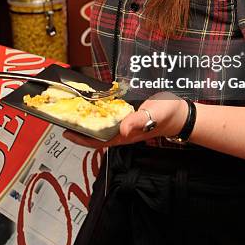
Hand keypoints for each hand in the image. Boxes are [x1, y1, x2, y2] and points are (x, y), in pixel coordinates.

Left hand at [63, 92, 187, 148]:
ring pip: (102, 125)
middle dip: (80, 127)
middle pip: (95, 134)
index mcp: (124, 135)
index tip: (65, 132)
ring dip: (89, 119)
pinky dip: (101, 111)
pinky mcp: (128, 116)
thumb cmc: (166, 115)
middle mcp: (121, 132)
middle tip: (65, 116)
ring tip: (75, 109)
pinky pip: (111, 116)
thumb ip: (137, 122)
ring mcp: (125, 125)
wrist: (179, 113)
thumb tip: (122, 129)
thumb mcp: (152, 115)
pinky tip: (96, 104)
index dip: (81, 139)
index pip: (97, 141)